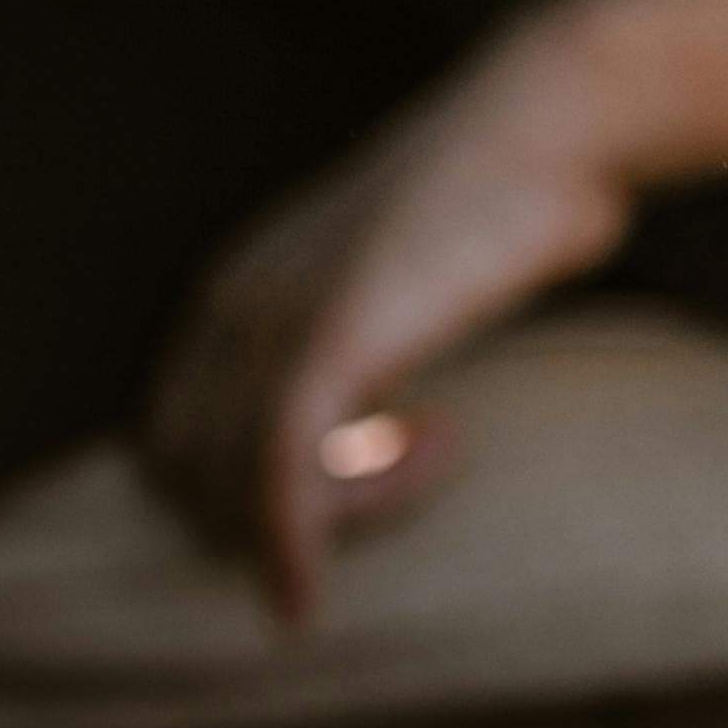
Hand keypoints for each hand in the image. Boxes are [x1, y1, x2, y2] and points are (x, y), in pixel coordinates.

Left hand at [137, 19, 641, 623]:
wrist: (552, 126)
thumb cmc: (498, 210)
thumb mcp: (394, 290)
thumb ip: (353, 353)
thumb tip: (367, 431)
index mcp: (233, 295)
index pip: (176, 441)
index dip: (238, 498)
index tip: (346, 496)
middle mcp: (232, 307)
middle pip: (189, 477)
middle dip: (279, 516)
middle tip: (413, 474)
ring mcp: (272, 320)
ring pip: (239, 487)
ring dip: (333, 516)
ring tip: (447, 445)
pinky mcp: (328, 337)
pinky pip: (278, 477)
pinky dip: (287, 553)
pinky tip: (305, 601)